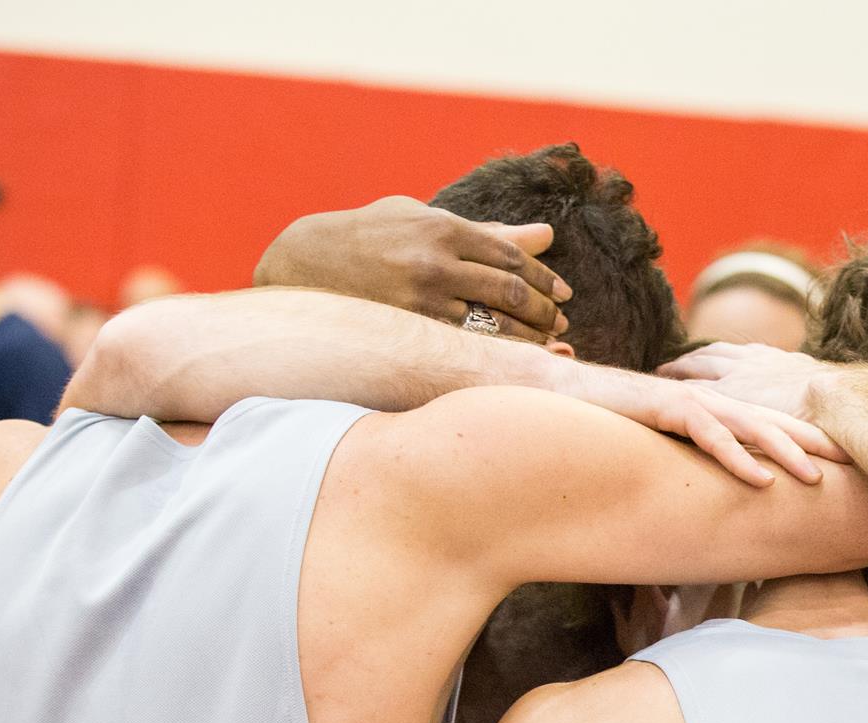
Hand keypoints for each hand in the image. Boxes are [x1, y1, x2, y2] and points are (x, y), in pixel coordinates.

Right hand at [254, 197, 571, 341]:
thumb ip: (486, 231)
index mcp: (442, 227)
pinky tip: (509, 359)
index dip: (545, 277)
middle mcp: (434, 262)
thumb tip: (547, 235)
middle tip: (561, 322)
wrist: (303, 262)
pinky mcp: (406, 329)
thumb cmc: (372, 235)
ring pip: (493, 325)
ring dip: (528, 338)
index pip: (512, 256)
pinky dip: (494, 354)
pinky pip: (464, 346)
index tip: (564, 293)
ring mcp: (420, 299)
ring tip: (545, 343)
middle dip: (545, 310)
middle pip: (511, 290)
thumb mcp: (423, 219)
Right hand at [554, 359, 847, 486]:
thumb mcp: (678, 441)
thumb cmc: (626, 423)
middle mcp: (716, 400)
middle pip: (778, 421)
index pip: (779, 423)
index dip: (816, 439)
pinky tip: (760, 480)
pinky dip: (736, 458)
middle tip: (859, 466)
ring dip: (786, 452)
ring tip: (818, 478)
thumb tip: (739, 483)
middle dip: (818, 442)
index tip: (853, 462)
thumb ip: (707, 454)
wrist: (572, 392)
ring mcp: (694, 401)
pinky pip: (709, 436)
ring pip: (751, 426)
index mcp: (722, 407)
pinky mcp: (668, 407)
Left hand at [657, 342, 845, 422]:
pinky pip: (695, 395)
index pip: (736, 354)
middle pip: (708, 356)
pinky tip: (660, 402)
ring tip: (657, 380)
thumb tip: (817, 404)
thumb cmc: (840, 398)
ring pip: (696, 369)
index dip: (716, 356)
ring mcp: (738, 378)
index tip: (699, 359)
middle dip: (686, 360)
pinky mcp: (730, 399)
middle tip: (664, 367)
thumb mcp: (820, 389)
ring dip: (674, 373)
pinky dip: (677, 396)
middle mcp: (750, 363)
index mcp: (771, 360)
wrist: (837, 397)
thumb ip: (808, 393)